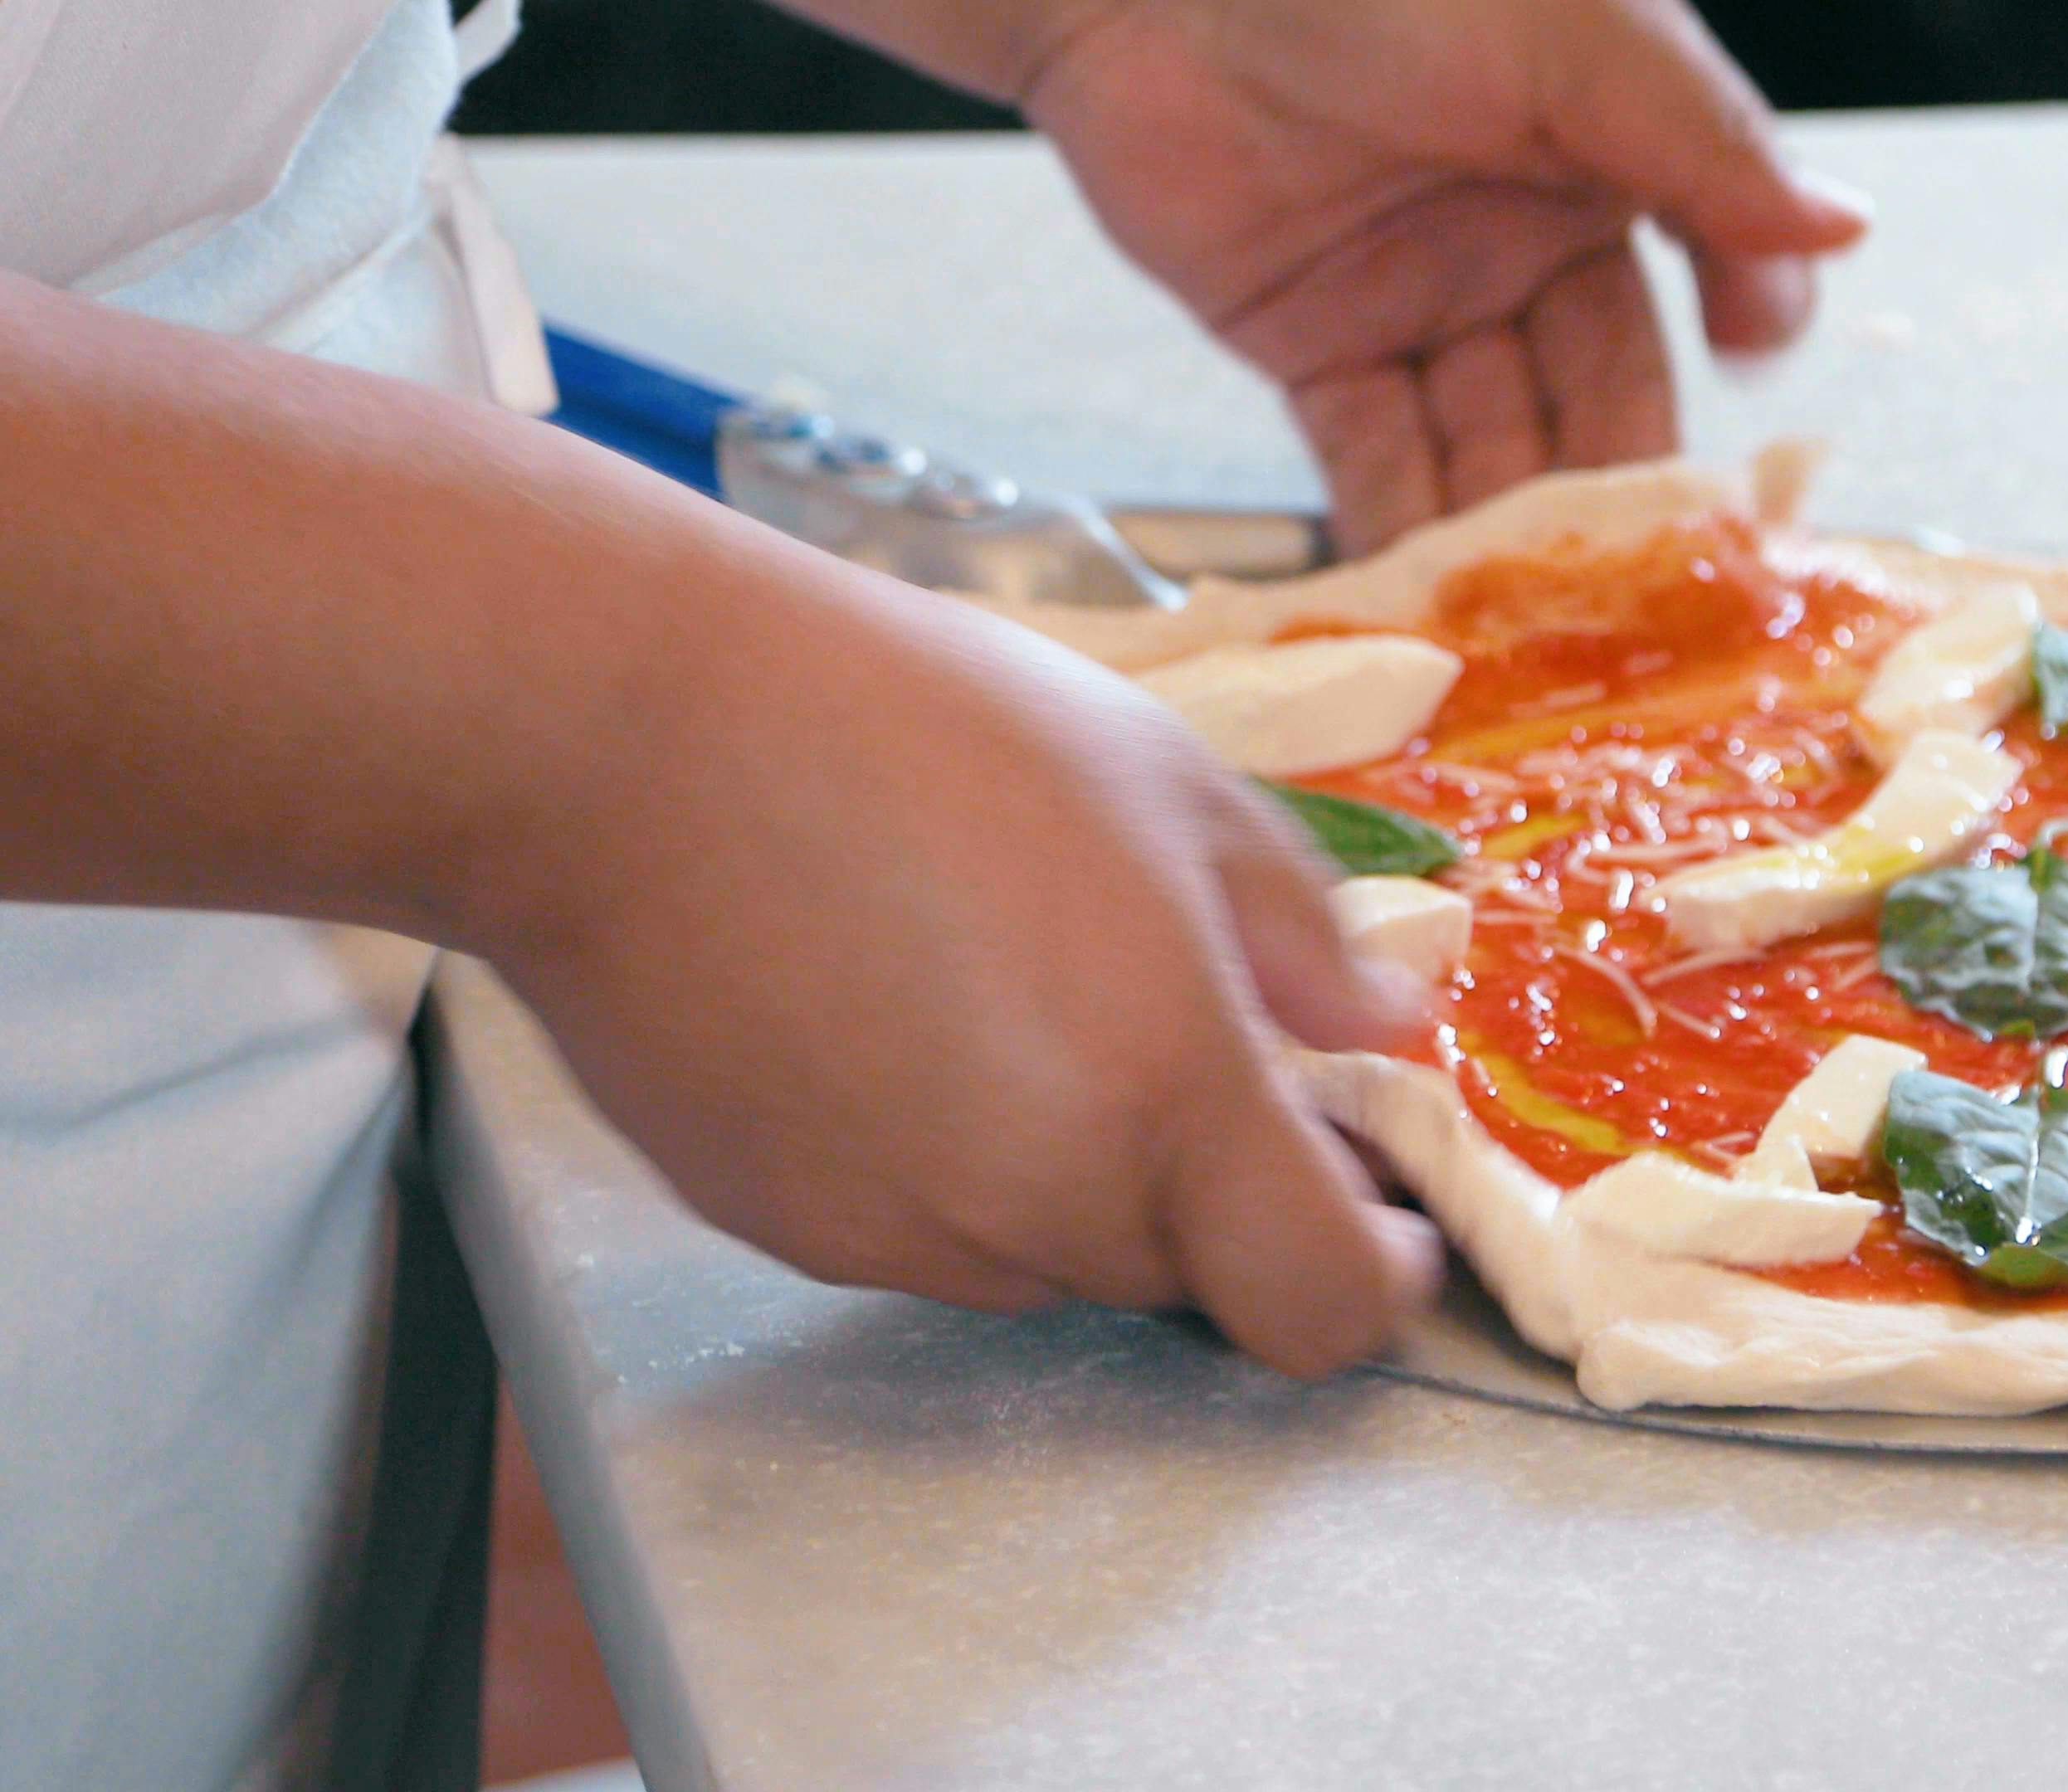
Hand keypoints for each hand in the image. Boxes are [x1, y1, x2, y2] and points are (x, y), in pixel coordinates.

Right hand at [492, 570, 1441, 1375]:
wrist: (625, 741)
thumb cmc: (911, 728)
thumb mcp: (1171, 787)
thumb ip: (1304, 938)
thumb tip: (1385, 1032)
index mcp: (1169, 1096)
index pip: (1324, 1307)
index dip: (1379, 1272)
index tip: (1379, 1208)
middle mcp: (1041, 1204)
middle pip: (1192, 1274)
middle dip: (1217, 1181)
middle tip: (1173, 1029)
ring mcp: (902, 1233)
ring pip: (1054, 1259)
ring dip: (1081, 1176)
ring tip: (1009, 995)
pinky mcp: (789, 1229)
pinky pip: (928, 1235)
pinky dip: (954, 1167)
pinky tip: (902, 1023)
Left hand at [1020, 0, 1869, 550]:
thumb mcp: (1572, 40)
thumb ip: (1704, 143)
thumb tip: (1843, 229)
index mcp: (1609, 152)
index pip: (1708, 274)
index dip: (1732, 358)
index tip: (1748, 415)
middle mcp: (1526, 236)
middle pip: (1596, 391)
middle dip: (1615, 493)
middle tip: (1644, 600)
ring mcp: (1421, 299)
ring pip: (1490, 443)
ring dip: (1508, 540)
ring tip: (1536, 635)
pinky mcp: (1313, 348)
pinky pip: (1373, 460)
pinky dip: (1396, 538)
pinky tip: (1429, 610)